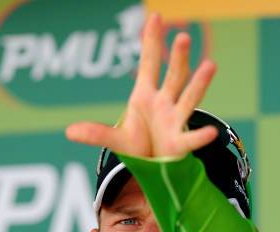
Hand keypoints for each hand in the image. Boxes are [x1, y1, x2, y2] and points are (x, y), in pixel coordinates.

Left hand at [66, 13, 217, 157]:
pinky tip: (210, 133)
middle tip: (183, 37)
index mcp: (145, 97)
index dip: (152, 41)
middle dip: (177, 58)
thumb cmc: (139, 146)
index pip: (149, 64)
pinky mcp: (178, 144)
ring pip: (188, 99)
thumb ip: (96, 133)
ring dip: (199, 83)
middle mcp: (164, 104)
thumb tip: (69, 132)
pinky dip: (199, 137)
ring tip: (211, 65)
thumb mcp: (116, 139)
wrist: (153, 168)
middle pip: (173, 76)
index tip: (156, 17)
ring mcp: (174, 121)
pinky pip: (190, 140)